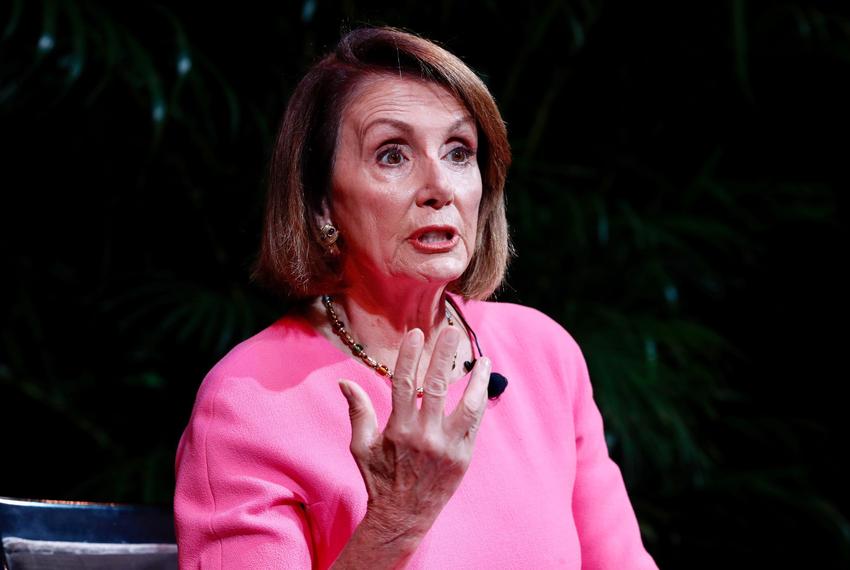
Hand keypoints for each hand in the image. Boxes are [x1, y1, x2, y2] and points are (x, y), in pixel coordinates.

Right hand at [338, 326, 490, 548]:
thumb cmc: (379, 479)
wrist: (403, 518)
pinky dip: (481, 400)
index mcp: (398, 430)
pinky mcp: (463, 456)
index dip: (410, 356)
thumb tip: (346, 381)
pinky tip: (484, 382)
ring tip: (483, 357)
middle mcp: (425, 436)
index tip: (417, 333)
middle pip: (439, 387)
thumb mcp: (361, 447)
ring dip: (476, 379)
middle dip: (446, 356)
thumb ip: (358, 412)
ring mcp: (448, 447)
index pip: (405, 383)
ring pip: (468, 405)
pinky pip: (475, 423)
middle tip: (453, 332)